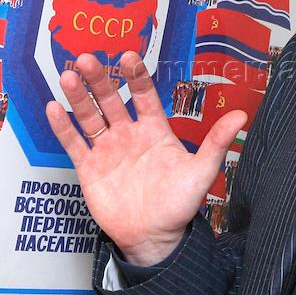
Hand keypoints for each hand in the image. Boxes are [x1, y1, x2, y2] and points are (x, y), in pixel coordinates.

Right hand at [45, 53, 246, 265]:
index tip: (126, 56)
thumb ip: (217, 142)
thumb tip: (242, 116)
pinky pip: (74, 144)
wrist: (155, 237)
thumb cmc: (179, 204)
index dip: (134, 76)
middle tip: (86, 58)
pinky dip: (63, 127)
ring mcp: (107, 150)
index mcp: (154, 130)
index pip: (143, 95)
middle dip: (99, 79)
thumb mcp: (201, 172)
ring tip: (68, 77)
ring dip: (78, 97)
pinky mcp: (89, 169)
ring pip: (89, 117)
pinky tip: (53, 108)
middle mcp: (128, 134)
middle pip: (110, 100)